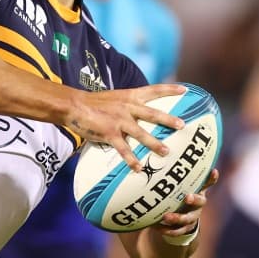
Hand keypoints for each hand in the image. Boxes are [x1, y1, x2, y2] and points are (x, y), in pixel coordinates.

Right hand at [65, 84, 185, 169]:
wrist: (73, 105)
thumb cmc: (92, 102)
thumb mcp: (113, 98)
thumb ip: (127, 104)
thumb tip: (139, 113)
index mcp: (129, 96)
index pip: (153, 90)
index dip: (169, 89)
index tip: (185, 90)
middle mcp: (127, 107)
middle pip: (152, 114)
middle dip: (168, 120)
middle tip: (182, 125)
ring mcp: (119, 121)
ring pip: (141, 133)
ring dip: (154, 143)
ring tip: (166, 152)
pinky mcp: (109, 133)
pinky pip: (123, 149)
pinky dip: (131, 159)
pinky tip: (137, 168)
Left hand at [154, 168, 218, 237]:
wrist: (180, 217)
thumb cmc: (176, 194)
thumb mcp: (176, 183)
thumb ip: (171, 171)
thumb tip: (158, 147)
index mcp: (197, 191)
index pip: (207, 183)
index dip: (211, 178)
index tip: (213, 170)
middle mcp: (198, 204)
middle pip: (201, 202)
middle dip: (195, 199)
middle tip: (187, 197)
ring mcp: (192, 217)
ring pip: (188, 219)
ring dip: (177, 218)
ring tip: (166, 216)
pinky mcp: (184, 228)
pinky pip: (178, 231)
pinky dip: (168, 229)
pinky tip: (156, 227)